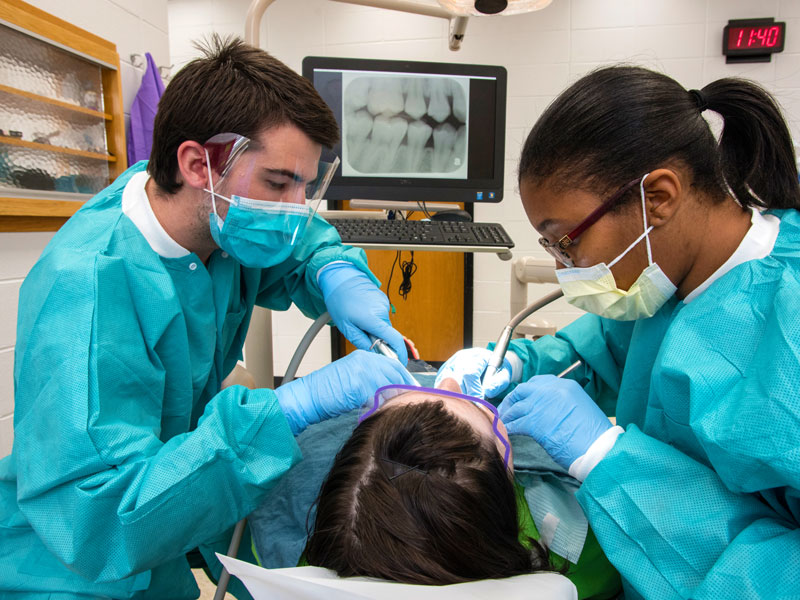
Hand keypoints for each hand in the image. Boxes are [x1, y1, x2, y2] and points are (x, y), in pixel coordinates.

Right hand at [276, 350, 416, 434]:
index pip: (393, 364)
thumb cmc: (328, 391)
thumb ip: (371, 377)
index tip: (414, 389)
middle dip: (405, 389)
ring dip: (392, 401)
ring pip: (389, 388)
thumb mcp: (352, 376)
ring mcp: (363, 372)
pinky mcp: (360, 386)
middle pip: (395, 374)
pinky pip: (378, 399)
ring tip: (392, 410)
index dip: (406, 377)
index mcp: (364, 356)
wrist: (308, 396)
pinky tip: (376, 413)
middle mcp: (365, 360)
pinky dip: (380, 408)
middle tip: (411, 401)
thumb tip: (393, 389)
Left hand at [319, 263, 407, 364]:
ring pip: (383, 325)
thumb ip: (361, 341)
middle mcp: (382, 311)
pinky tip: (361, 312)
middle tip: (361, 334)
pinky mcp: (383, 299)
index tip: (399, 363)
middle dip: (378, 339)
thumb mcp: (346, 326)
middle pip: (387, 334)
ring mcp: (384, 304)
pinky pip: (381, 315)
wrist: (340, 277)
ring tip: (358, 319)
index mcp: (374, 319)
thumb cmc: (339, 300)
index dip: (399, 354)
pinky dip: (374, 318)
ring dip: (374, 328)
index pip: (395, 340)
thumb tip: (373, 352)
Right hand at [434, 348, 513, 398]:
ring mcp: (451, 363)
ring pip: (446, 382)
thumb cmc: (498, 370)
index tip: (479, 401)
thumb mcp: (505, 375)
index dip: (474, 390)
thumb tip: (488, 391)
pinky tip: (457, 401)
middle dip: (463, 395)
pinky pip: (441, 384)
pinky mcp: (444, 371)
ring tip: (464, 405)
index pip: (471, 374)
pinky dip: (448, 394)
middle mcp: (461, 357)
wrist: (490, 364)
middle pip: (456, 378)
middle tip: (471, 407)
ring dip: (454, 395)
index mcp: (477, 355)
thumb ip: (498, 383)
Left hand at [497, 375, 611, 469]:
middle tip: (507, 409)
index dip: (527, 391)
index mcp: (566, 385)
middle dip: (512, 399)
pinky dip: (508, 427)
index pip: (539, 382)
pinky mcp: (534, 422)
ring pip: (516, 407)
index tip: (522, 399)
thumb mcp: (580, 408)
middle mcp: (552, 390)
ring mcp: (541, 404)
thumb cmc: (594, 435)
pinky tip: (506, 432)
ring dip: (508, 415)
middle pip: (523, 390)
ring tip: (504, 422)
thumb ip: (562, 404)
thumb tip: (547, 410)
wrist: (599, 448)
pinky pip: (515, 423)